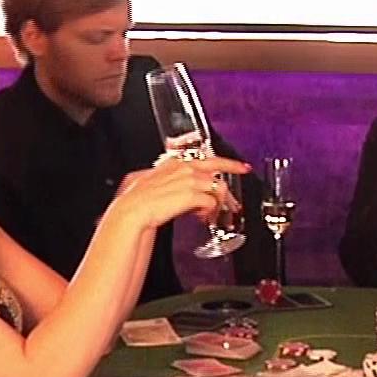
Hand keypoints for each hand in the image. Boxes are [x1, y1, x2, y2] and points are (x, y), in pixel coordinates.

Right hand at [114, 155, 247, 231]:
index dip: (221, 161)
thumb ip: (164, 183)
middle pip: (216, 164)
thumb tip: (174, 191)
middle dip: (233, 167)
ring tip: (214, 214)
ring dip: (219, 202)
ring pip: (217, 186)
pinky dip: (210, 212)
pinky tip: (203, 219)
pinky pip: (211, 202)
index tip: (234, 163)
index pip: (202, 157)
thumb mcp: (148, 184)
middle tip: (244, 171)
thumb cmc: (135, 202)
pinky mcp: (192, 194)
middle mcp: (183, 168)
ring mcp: (188, 180)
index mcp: (172, 163)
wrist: (132, 211)